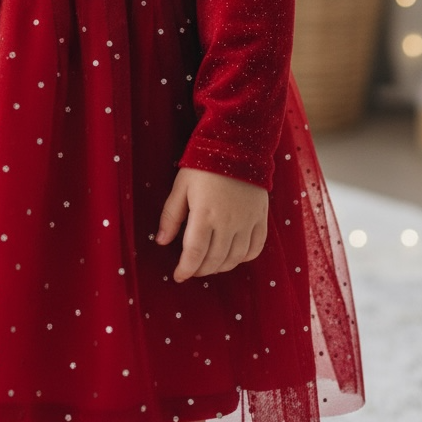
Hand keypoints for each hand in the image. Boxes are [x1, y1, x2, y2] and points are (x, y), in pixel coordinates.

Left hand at [155, 167, 267, 281]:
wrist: (237, 145)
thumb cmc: (204, 165)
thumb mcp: (181, 186)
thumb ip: (171, 215)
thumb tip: (161, 241)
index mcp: (205, 215)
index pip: (194, 254)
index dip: (185, 269)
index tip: (178, 276)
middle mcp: (228, 223)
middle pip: (214, 260)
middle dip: (201, 269)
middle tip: (192, 269)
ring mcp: (247, 222)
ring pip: (235, 258)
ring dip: (220, 266)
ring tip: (209, 264)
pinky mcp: (260, 218)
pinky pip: (255, 248)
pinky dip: (244, 257)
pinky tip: (233, 255)